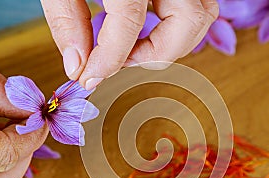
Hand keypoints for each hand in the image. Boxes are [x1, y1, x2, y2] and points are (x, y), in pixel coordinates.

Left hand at [40, 0, 218, 89]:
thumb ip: (66, 18)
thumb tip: (78, 65)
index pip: (129, 20)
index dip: (109, 59)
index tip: (90, 79)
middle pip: (188, 20)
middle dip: (155, 55)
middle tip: (120, 63)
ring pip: (202, 15)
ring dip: (171, 44)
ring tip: (132, 49)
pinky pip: (197, 6)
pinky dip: (176, 28)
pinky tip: (146, 30)